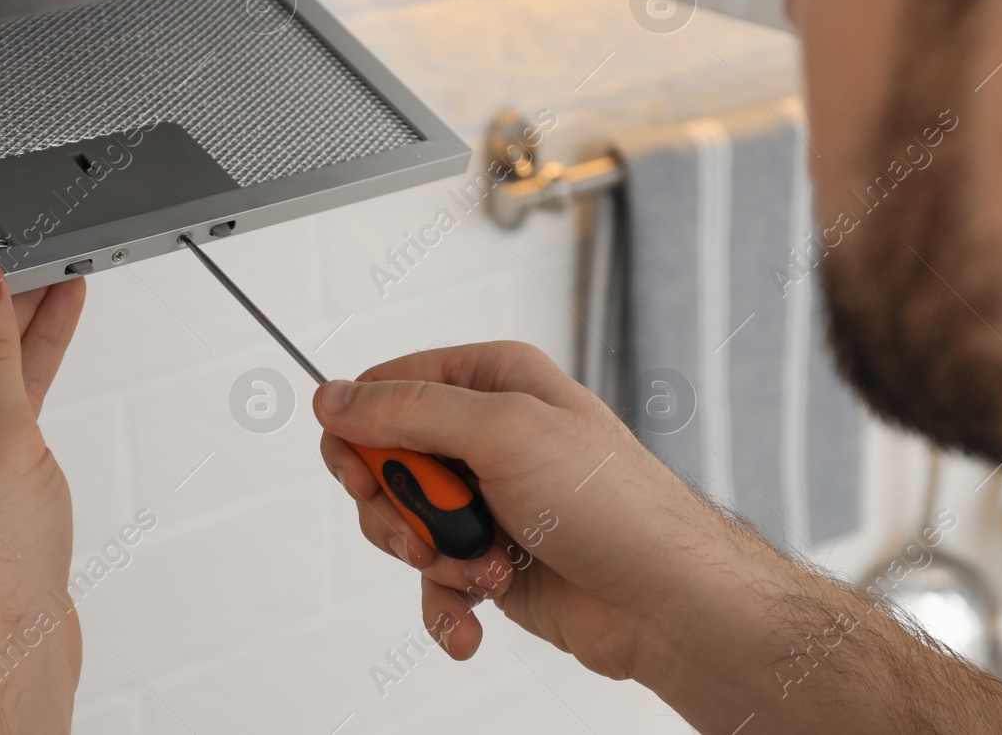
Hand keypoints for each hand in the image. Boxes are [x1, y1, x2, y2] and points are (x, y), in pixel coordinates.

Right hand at [315, 342, 1001, 734]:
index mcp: (493, 380)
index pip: (390, 386)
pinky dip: (446, 606)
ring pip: (404, 525)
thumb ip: (408, 412)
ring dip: (432, 559)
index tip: (359, 470)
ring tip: (480, 571)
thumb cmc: (611, 504)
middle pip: (387, 461)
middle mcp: (489, 435)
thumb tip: (334, 395)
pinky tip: (472, 621)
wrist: (667, 602)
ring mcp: (491, 500)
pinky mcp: (493, 561)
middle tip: (420, 530)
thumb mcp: (501, 433)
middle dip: (396, 508)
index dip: (361, 428)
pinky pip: (434, 581)